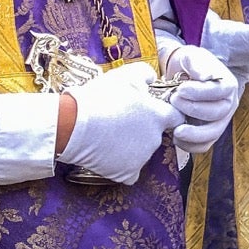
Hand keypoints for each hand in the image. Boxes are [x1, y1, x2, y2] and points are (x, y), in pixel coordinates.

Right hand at [57, 62, 180, 183]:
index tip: (149, 111)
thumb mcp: (125, 75)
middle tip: (119, 120)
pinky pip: (130, 171)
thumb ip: (145, 74)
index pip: (175, 117)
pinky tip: (108, 154)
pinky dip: (121, 165)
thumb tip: (151, 79)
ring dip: (131, 146)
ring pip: (141, 151)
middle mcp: (156, 139)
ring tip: (108, 135)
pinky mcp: (127, 173)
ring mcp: (142, 158)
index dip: (164, 113)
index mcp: (159, 116)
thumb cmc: (100, 97)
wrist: (73, 124)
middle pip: (155, 134)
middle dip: (142, 128)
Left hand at [165, 46, 240, 153]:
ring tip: (175, 129)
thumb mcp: (192, 56)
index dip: (199, 93)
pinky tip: (175, 137)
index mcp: (227, 85)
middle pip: (217, 113)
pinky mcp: (209, 133)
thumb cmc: (188, 64)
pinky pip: (204, 146)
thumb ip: (197, 63)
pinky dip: (190, 145)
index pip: (219, 92)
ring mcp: (220, 121)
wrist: (182, 75)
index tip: (180, 90)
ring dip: (194, 134)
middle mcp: (228, 104)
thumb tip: (206, 77)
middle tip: (173, 101)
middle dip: (193, 110)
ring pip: (213, 134)